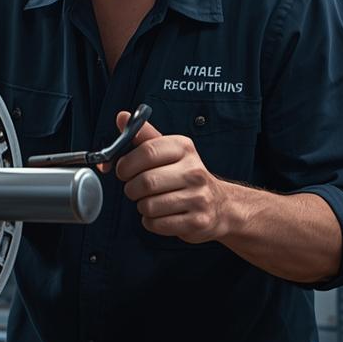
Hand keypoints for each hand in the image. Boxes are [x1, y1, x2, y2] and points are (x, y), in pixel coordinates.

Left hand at [113, 110, 231, 243]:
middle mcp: (194, 171)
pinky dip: (151, 222)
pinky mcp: (196, 221)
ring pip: (148, 206)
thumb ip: (143, 136)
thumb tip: (122, 117)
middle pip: (145, 182)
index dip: (126, 164)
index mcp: (184, 148)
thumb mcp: (168, 151)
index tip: (123, 170)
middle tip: (135, 189)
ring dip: (142, 206)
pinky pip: (156, 224)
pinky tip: (162, 214)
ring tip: (153, 201)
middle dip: (131, 189)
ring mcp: (198, 198)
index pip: (147, 151)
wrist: (220, 205)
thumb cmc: (185, 176)